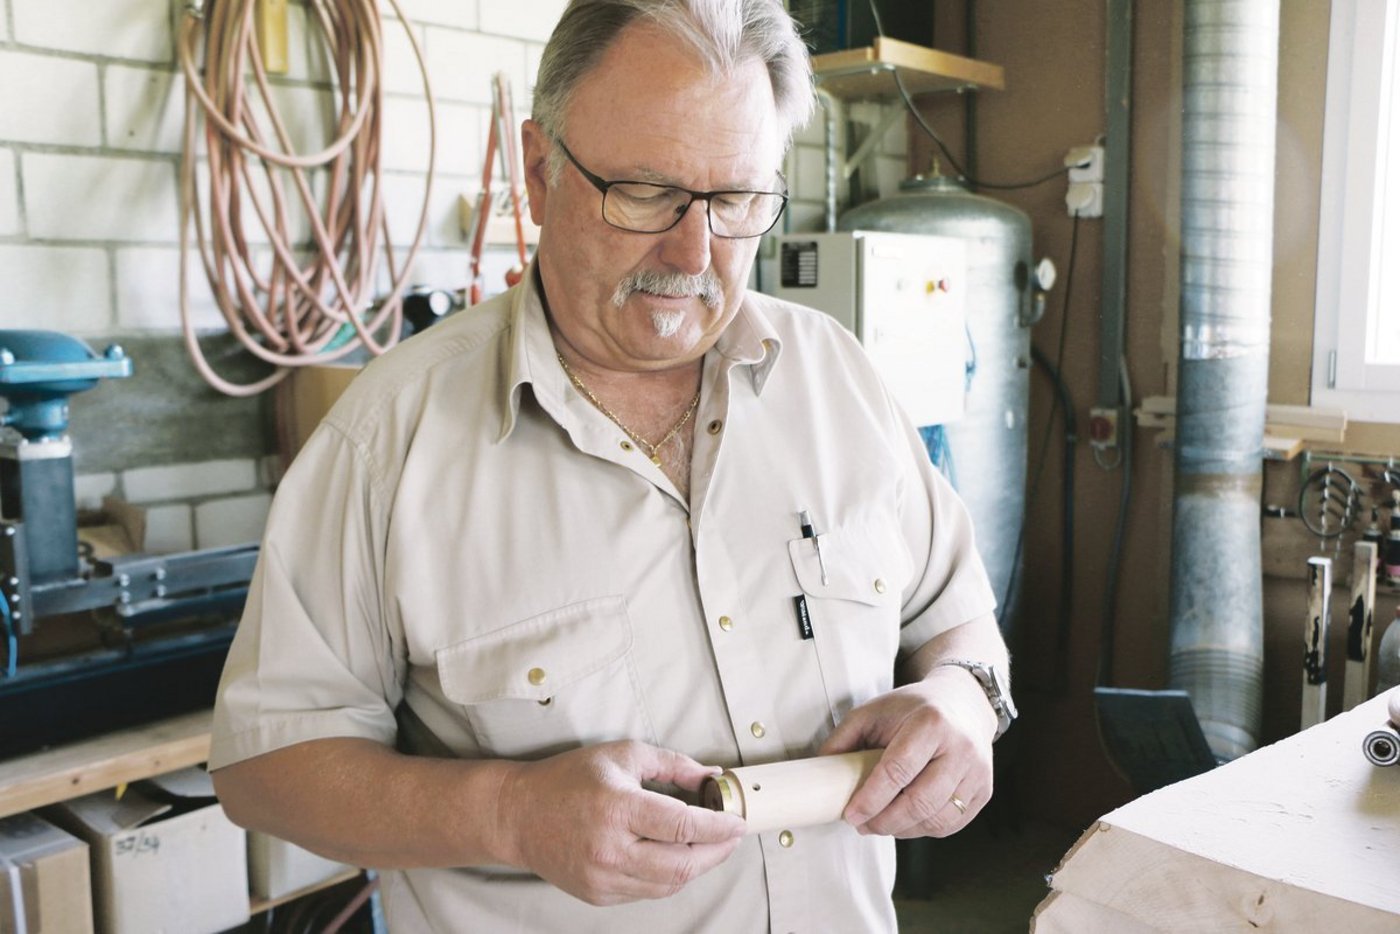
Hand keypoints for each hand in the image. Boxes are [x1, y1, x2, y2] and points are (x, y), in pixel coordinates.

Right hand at [493, 740, 746, 905]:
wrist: (518, 814)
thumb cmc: (569, 779)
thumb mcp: (623, 755)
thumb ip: (672, 765)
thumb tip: (712, 778)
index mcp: (618, 808)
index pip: (683, 825)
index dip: (719, 826)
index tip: (737, 821)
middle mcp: (610, 848)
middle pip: (683, 864)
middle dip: (717, 852)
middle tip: (731, 837)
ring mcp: (603, 877)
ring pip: (668, 884)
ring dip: (697, 868)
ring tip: (710, 847)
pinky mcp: (598, 894)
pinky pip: (647, 891)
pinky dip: (669, 877)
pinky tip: (676, 858)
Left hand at [819, 667, 996, 837]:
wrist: (964, 701)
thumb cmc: (915, 707)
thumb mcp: (875, 710)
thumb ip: (845, 737)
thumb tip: (820, 768)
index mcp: (931, 723)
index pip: (898, 770)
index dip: (871, 798)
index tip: (851, 814)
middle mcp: (960, 748)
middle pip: (920, 801)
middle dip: (885, 821)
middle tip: (862, 825)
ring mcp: (977, 772)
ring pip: (937, 818)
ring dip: (903, 830)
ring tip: (881, 824)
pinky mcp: (984, 790)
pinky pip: (952, 823)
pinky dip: (925, 829)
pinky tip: (907, 822)